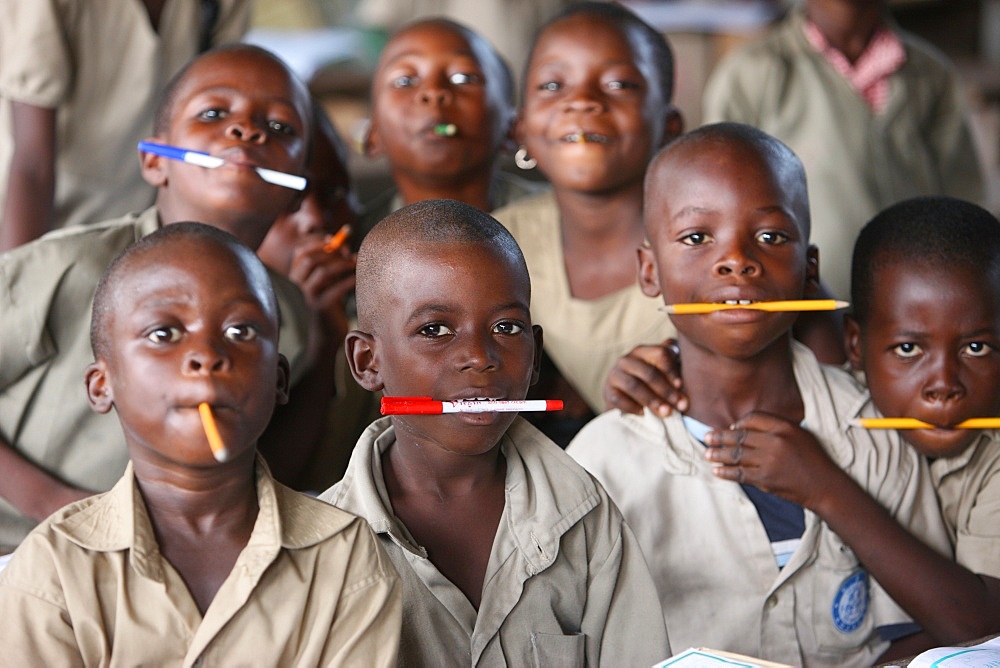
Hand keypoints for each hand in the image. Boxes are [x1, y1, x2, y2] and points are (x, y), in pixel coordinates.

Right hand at [286, 237, 356, 353]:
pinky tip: (358, 276)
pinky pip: (337, 288)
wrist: (327, 332)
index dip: (317, 242)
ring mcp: (308, 296)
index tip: (333, 239)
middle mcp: (298, 285)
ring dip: (342, 263)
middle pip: (309, 259)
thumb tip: (341, 242)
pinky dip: (349, 279)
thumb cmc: (330, 302)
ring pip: (322, 271)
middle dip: (330, 251)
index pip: (300, 251)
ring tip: (356, 260)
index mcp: (296, 276)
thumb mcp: (327, 279)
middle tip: (347, 250)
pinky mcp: (322, 307)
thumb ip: (330, 261)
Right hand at [603, 339, 686, 414]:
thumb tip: (694, 362)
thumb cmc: (650, 384)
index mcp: (643, 351)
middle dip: (666, 390)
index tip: (682, 386)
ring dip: (652, 400)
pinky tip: (644, 414)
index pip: (660, 354)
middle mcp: (627, 359)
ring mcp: (615, 374)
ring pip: (634, 386)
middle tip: (680, 406)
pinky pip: (619, 399)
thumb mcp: (662, 372)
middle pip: (648, 372)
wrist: (623, 398)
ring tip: (666, 413)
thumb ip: (674, 364)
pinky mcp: (607, 391)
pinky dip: (632, 407)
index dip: (672, 370)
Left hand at [703, 411, 841, 508]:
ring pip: (736, 455)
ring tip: (707, 453)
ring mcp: (769, 461)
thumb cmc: (811, 459)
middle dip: (720, 437)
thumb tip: (741, 427)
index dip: (738, 423)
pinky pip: (739, 474)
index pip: (753, 418)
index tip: (729, 428)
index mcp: (784, 427)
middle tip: (707, 437)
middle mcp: (775, 442)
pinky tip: (716, 470)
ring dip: (718, 454)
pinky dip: (725, 472)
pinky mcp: (765, 479)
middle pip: (740, 436)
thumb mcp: (798, 435)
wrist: (824, 486)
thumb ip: (775, 427)